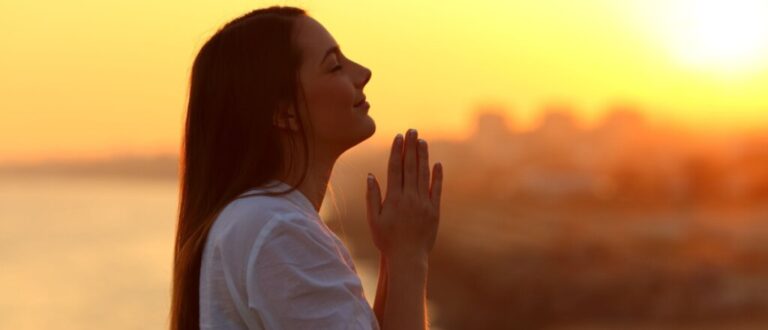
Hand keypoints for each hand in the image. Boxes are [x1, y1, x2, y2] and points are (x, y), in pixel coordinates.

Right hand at [366, 129, 442, 261]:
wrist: (408, 258)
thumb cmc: (387, 240)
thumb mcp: (373, 219)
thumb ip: (372, 197)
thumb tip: (370, 175)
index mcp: (393, 199)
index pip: (395, 169)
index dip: (396, 151)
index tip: (398, 137)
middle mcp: (410, 198)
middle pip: (410, 167)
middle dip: (411, 147)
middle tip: (412, 131)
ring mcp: (424, 204)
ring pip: (424, 175)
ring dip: (423, 156)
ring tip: (422, 141)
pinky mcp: (435, 211)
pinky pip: (437, 190)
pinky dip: (437, 176)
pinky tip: (437, 164)